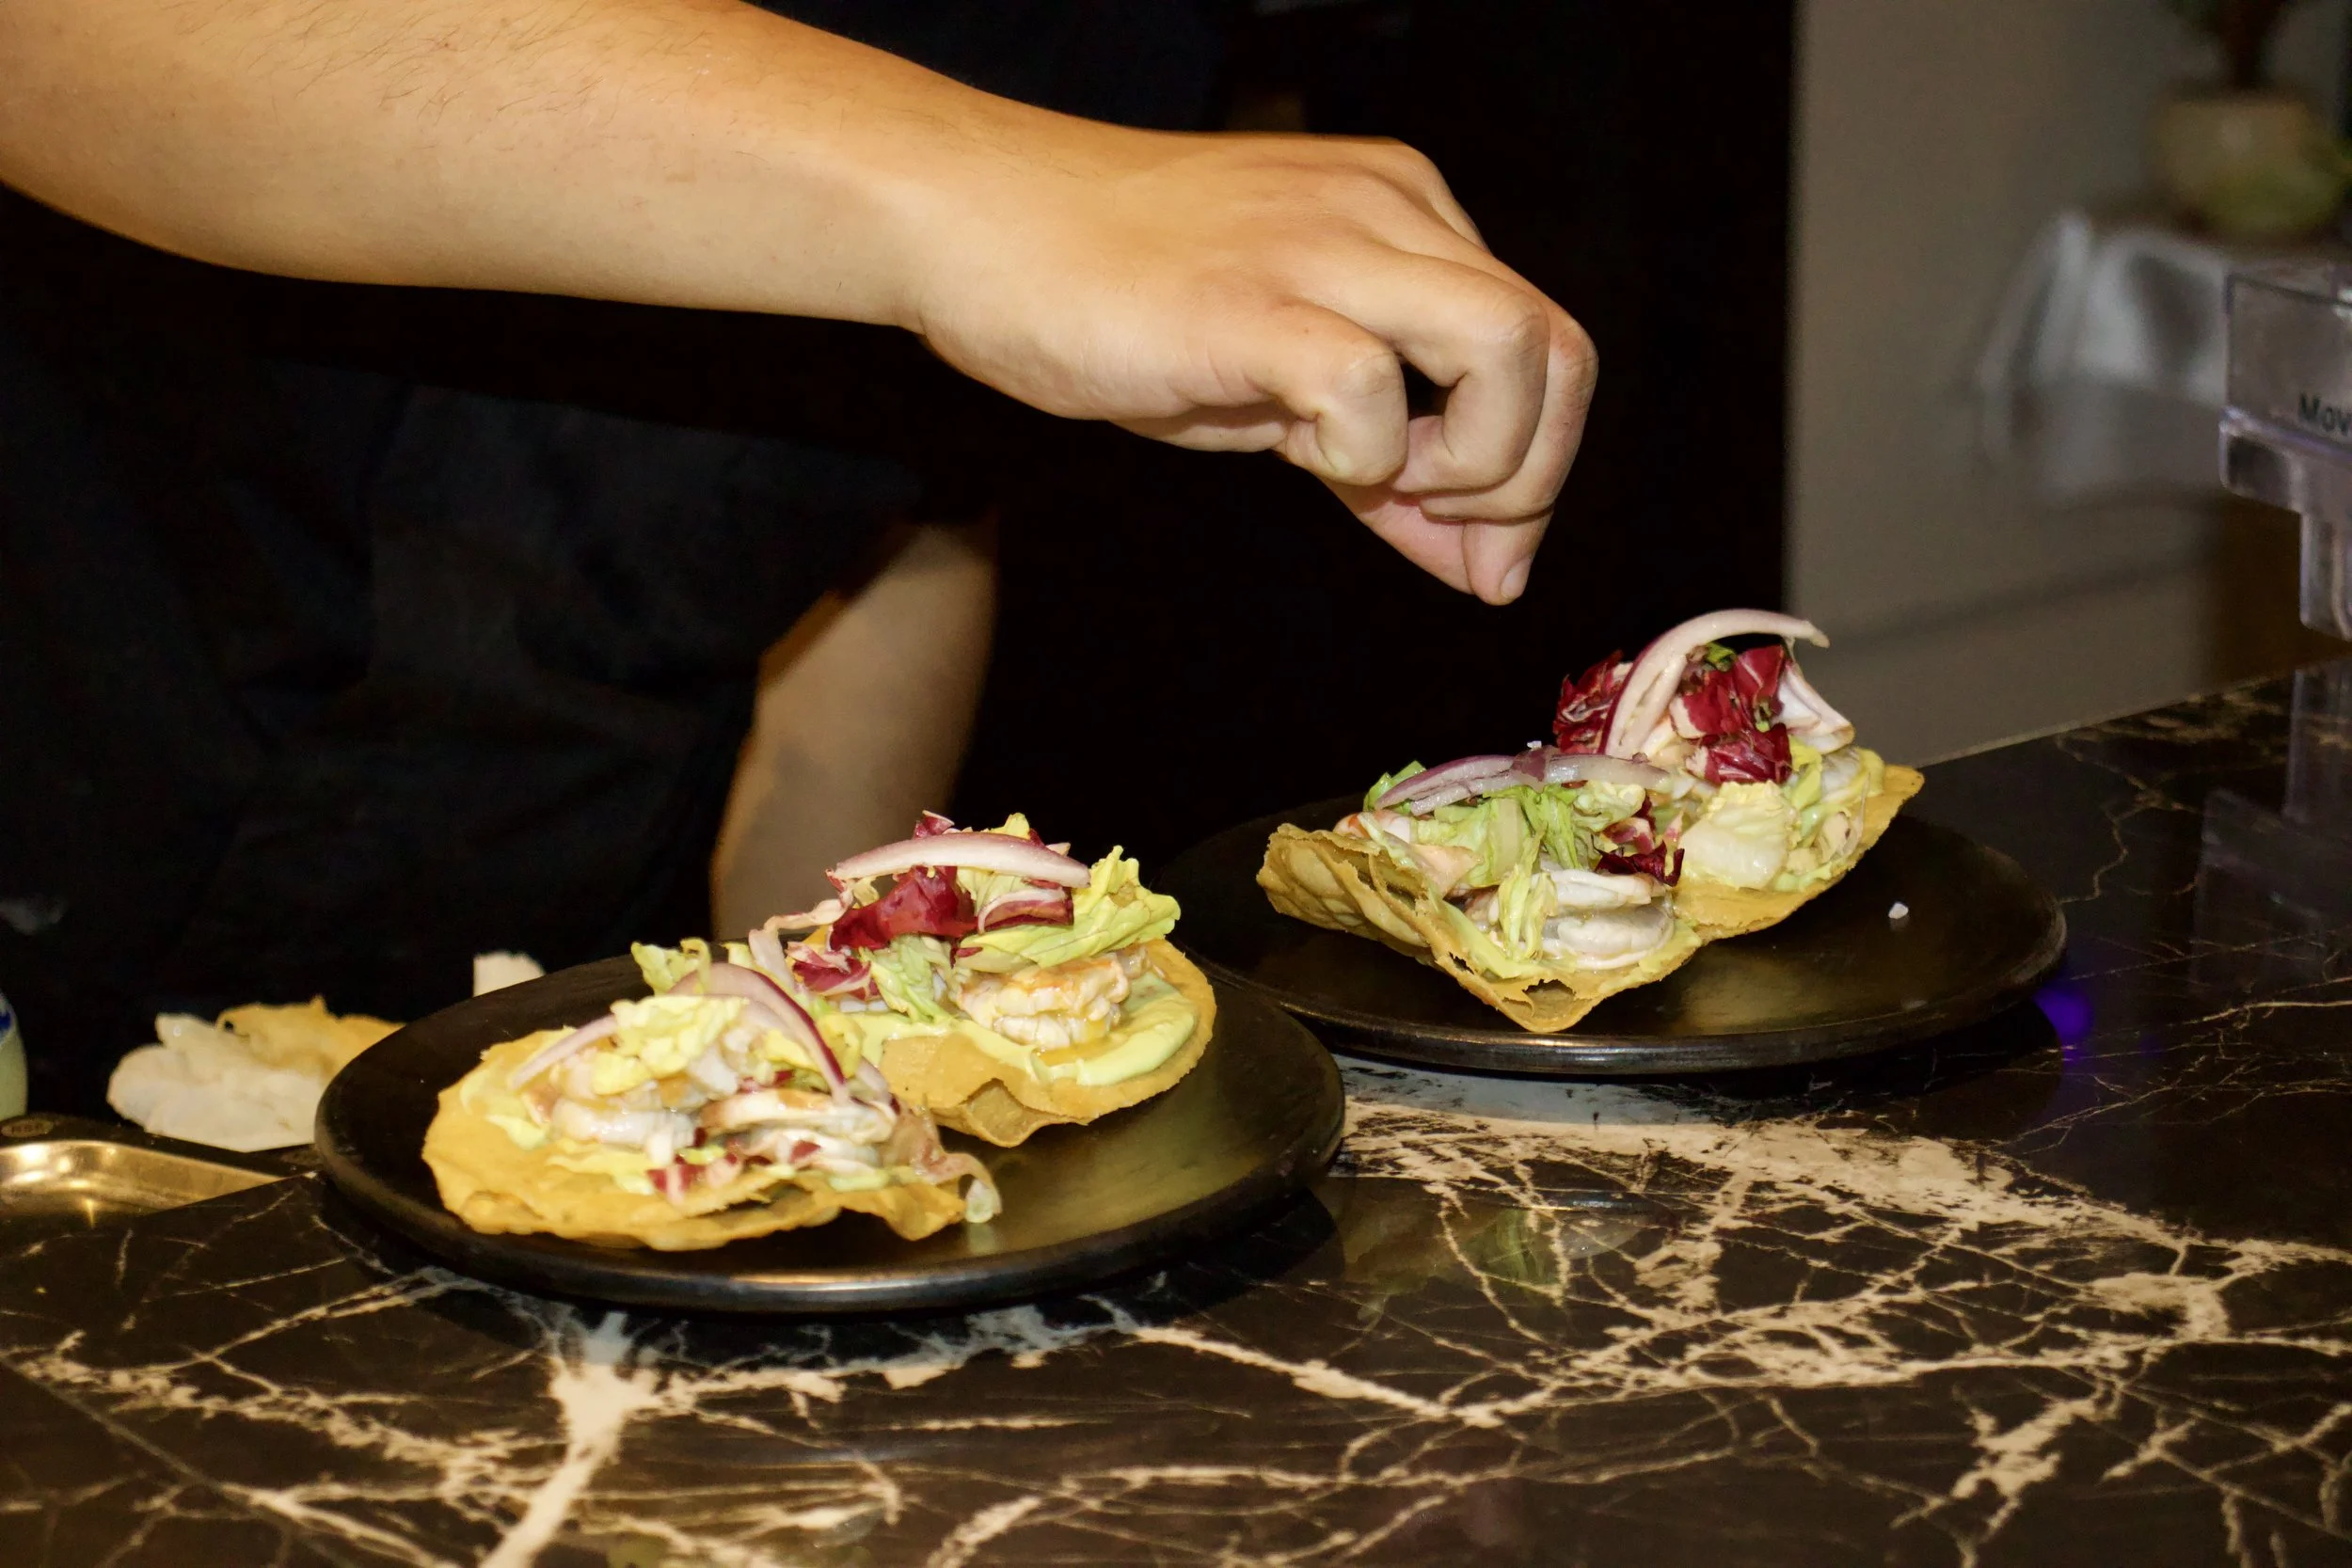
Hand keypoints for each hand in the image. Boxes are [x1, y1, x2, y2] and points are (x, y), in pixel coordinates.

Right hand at [893, 128, 1595, 603]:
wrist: (974, 221)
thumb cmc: (1112, 295)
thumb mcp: (1277, 378)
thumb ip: (1388, 459)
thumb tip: (1484, 562)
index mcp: (1403, 212)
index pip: (1542, 341)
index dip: (1538, 466)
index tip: (1485, 551)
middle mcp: (1386, 211)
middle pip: (1555, 348)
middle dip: (1529, 477)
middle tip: (1440, 531)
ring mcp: (1322, 247)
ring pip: (1506, 348)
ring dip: (1476, 462)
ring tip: (1380, 487)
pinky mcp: (1249, 301)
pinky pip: (1372, 387)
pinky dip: (1364, 456)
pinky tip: (1301, 461)